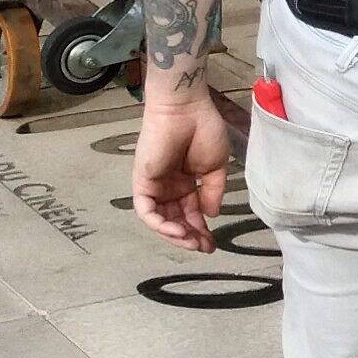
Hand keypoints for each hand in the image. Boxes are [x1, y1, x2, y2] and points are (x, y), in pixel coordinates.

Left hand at [132, 77, 231, 248]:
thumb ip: (212, 192)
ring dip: (175, 234)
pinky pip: (146, 211)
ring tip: (192, 241)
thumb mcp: (216, 167)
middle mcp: (168, 188)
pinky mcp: (142, 183)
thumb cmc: (204, 131)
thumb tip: (211, 215)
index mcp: (186, 183)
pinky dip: (159, 224)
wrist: (186, 110)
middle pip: (175, 220)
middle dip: (189, 237)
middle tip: (204, 247)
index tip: (213, 244)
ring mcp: (154, 186)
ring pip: (160, 220)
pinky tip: (177, 230)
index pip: (191, 213)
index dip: (201, 230)